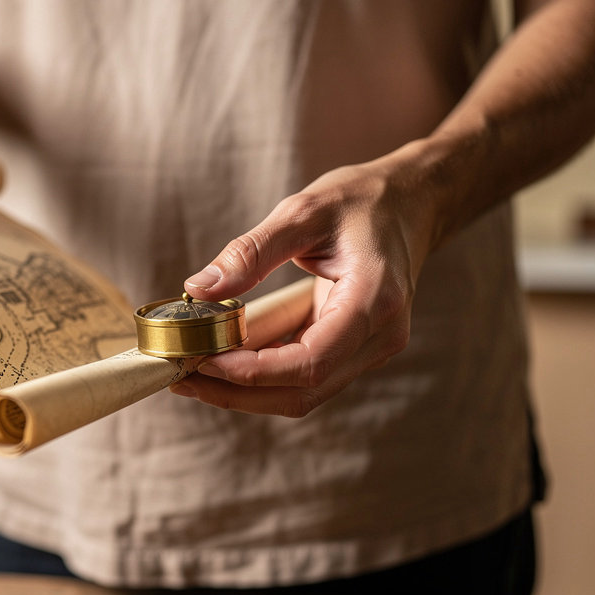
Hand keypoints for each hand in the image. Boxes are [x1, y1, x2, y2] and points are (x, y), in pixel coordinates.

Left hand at [171, 155, 435, 416]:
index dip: (252, 372)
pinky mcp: (352, 350)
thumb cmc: (363, 200)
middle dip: (237, 392)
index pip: (309, 362)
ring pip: (301, 394)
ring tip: (192, 372)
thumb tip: (198, 290)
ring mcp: (369, 350)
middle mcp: (379, 338)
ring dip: (244, 391)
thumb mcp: (304, 211)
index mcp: (375, 303)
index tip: (203, 360)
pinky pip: (302, 377)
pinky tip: (221, 360)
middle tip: (181, 376)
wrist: (413, 200)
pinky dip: (260, 376)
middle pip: (302, 393)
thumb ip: (251, 252)